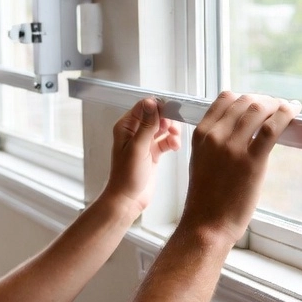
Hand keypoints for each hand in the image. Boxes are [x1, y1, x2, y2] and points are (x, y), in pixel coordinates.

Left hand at [100, 98, 180, 216]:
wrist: (128, 199)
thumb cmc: (127, 177)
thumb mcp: (138, 148)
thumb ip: (146, 125)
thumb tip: (151, 102)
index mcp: (126, 126)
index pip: (144, 106)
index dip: (159, 108)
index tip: (172, 113)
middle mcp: (134, 131)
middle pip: (156, 115)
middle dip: (168, 120)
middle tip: (174, 130)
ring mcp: (144, 141)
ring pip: (163, 127)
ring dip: (172, 131)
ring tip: (175, 141)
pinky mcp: (153, 151)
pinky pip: (166, 140)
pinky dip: (172, 141)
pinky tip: (174, 147)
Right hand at [181, 92, 299, 246]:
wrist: (207, 225)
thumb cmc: (206, 198)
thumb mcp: (202, 160)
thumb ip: (215, 140)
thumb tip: (238, 127)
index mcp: (201, 134)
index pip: (225, 98)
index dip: (246, 96)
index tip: (258, 102)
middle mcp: (215, 136)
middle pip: (245, 101)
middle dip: (264, 100)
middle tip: (276, 107)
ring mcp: (233, 147)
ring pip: (258, 109)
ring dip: (277, 104)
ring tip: (286, 109)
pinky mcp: (252, 161)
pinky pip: (272, 128)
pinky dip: (286, 114)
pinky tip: (294, 111)